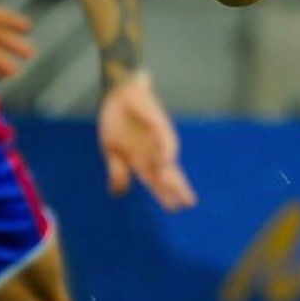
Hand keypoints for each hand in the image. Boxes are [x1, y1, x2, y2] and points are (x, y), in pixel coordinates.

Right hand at [98, 72, 195, 209]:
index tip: (175, 207)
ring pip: (168, 158)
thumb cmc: (116, 120)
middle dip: (176, 187)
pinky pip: (164, 137)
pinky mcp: (159, 121)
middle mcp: (153, 150)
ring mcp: (158, 136)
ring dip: (170, 172)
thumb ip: (117, 170)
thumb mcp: (111, 149)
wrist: (117, 93)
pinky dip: (165, 149)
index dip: (164, 193)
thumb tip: (119, 193)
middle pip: (167, 172)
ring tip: (175, 187)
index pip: (155, 180)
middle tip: (188, 202)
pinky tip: (166, 160)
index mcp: (141, 158)